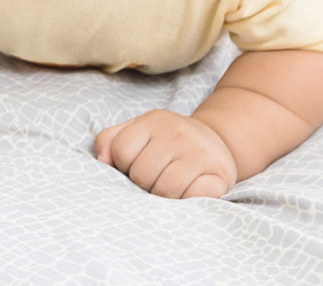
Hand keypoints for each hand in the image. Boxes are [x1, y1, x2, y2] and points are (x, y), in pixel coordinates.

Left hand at [94, 109, 237, 198]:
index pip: (121, 151)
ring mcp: (200, 153)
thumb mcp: (137, 130)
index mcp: (152, 121)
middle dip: (143, 183)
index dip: (123, 164)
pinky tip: (188, 191)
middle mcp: (177, 133)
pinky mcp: (219, 174)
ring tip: (169, 186)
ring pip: (164, 190)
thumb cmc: (166, 140)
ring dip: (163, 196)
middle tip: (155, 177)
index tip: (135, 164)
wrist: (216, 140)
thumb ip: (110, 140)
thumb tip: (102, 161)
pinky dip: (187, 201)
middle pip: (141, 174)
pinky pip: (193, 197)